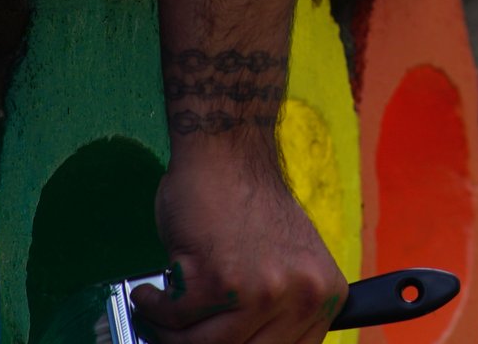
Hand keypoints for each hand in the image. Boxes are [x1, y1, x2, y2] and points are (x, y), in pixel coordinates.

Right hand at [130, 146, 344, 343]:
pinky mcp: (222, 281)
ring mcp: (265, 290)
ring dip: (171, 333)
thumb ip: (277, 308)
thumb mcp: (285, 264)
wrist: (226, 152)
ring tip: (161, 310)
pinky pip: (175, 321)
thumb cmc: (245, 206)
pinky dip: (154, 309)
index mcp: (325, 294)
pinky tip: (151, 291)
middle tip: (178, 334)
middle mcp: (304, 295)